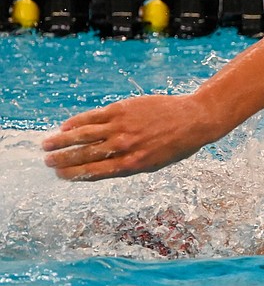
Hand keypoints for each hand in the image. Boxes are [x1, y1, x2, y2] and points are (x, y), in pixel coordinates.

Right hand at [42, 94, 215, 180]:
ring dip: (61, 140)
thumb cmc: (176, 146)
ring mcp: (122, 127)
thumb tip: (99, 167)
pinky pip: (93, 116)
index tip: (60, 176)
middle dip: (63, 160)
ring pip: (83, 134)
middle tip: (47, 162)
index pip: (94, 172)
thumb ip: (127, 165)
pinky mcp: (122, 109)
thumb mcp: (154, 164)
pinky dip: (76, 122)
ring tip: (47, 145)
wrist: (194, 120)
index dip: (74, 174)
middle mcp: (124, 147)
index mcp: (132, 165)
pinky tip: (65, 127)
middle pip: (84, 154)